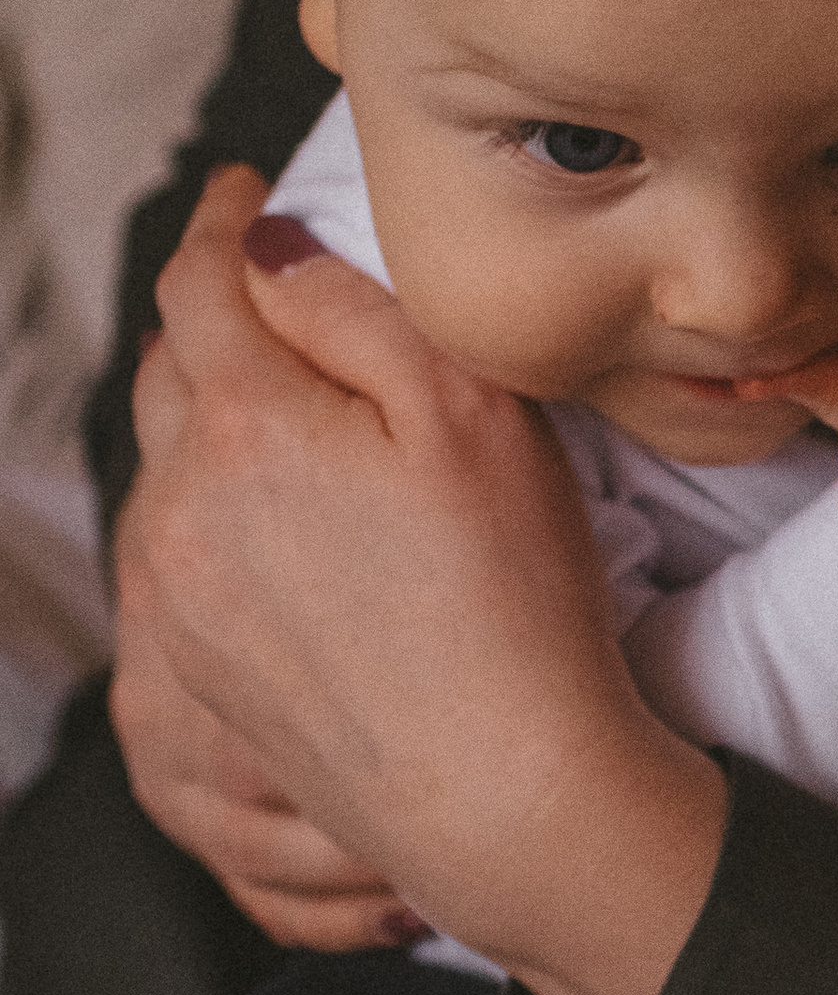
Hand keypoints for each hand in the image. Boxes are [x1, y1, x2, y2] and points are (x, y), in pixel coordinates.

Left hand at [119, 172, 725, 994]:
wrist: (505, 801)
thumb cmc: (515, 610)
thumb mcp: (472, 415)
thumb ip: (358, 308)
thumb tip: (273, 251)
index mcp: (246, 424)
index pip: (201, 281)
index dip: (223, 222)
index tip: (242, 194)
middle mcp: (183, 507)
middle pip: (170, 372)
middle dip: (213, 320)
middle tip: (268, 298)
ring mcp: (177, 598)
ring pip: (165, 468)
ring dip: (208, 423)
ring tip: (285, 420)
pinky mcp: (193, 675)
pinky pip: (174, 556)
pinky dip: (210, 514)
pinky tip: (277, 532)